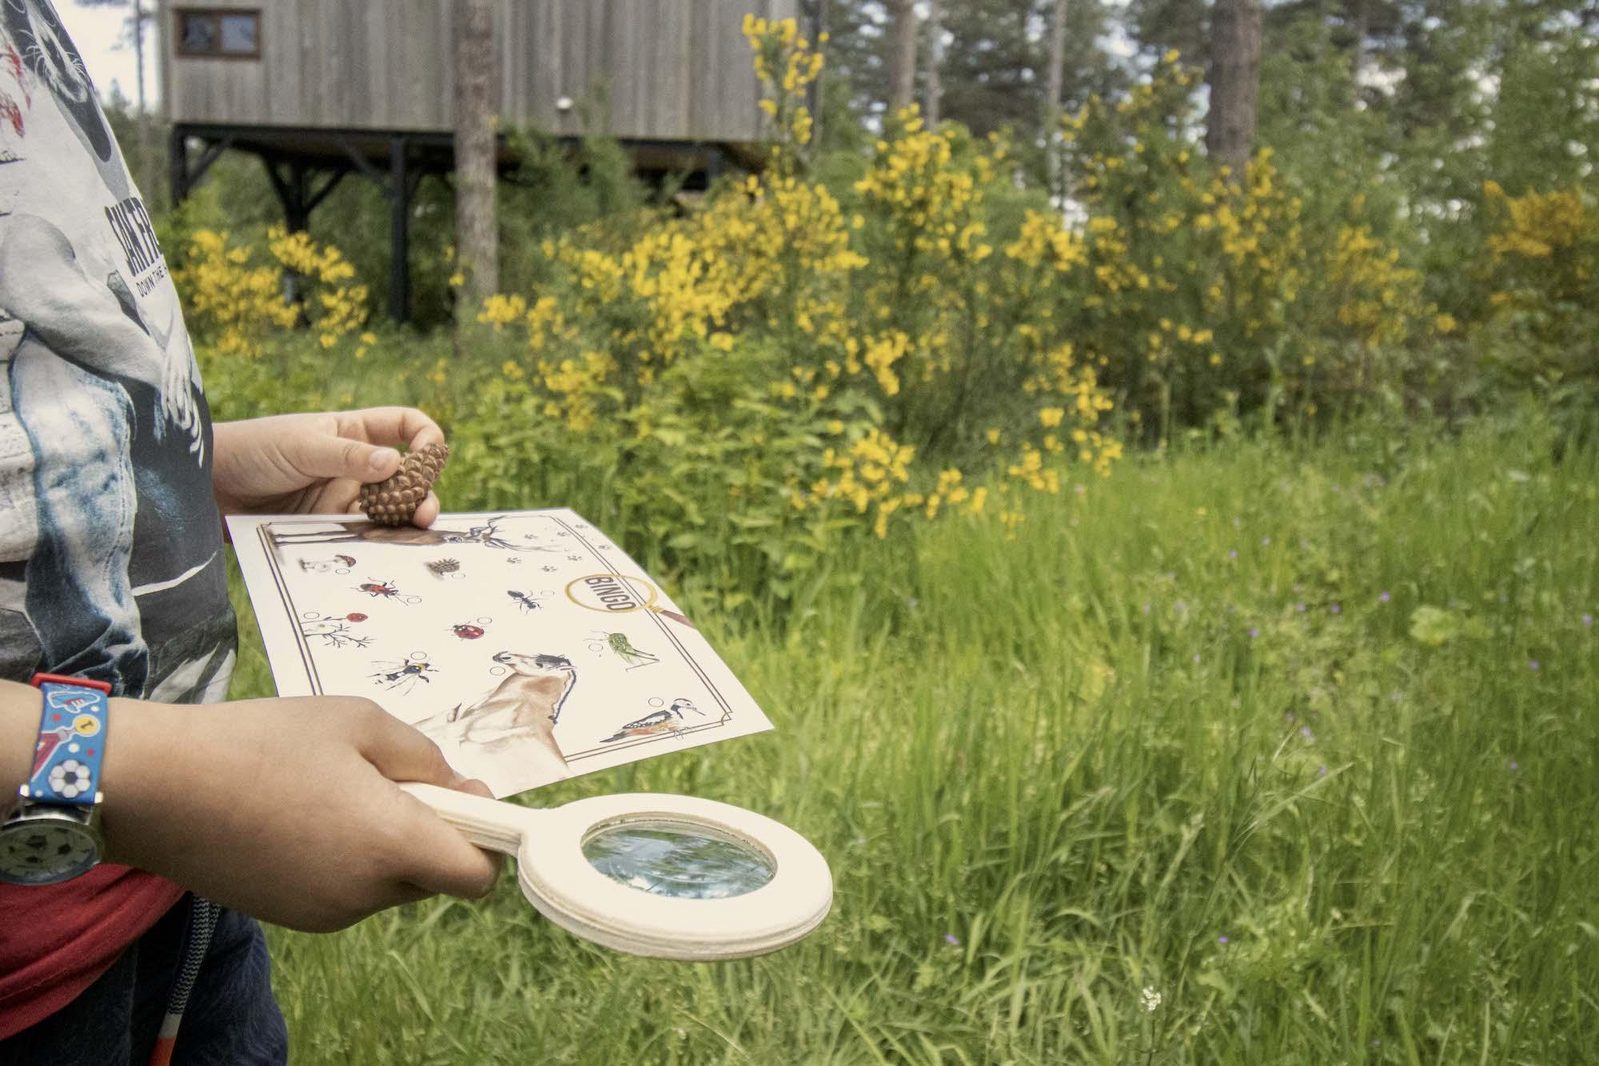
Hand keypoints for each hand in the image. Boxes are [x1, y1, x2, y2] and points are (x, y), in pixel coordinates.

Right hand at [101, 695, 500, 931]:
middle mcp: (365, 893)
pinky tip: (302, 816)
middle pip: (433, 876)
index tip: (463, 799)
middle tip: (387, 779)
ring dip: (384, 846)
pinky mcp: (293, 918)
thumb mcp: (360, 721)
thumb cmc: (261, 741)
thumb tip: (463, 790)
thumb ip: (425, 758)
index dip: (484, 840)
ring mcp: (326, 913)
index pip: (476, 876)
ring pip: (389, 884)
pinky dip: (346, 861)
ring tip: (332, 791)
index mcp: (390, 843)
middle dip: (430, 833)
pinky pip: (348, 891)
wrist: (157, 786)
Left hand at [212, 408, 443, 523]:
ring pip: (388, 511)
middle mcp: (355, 466)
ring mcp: (342, 498)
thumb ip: (348, 456)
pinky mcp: (327, 527)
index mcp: (353, 432)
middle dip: (423, 493)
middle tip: (425, 515)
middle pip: (406, 477)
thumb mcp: (302, 446)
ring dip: (403, 523)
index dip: (425, 437)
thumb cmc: (253, 450)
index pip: (405, 426)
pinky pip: (360, 536)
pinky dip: (376, 543)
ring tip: (410, 535)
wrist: (204, 487)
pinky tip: (382, 549)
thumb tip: (397, 463)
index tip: (430, 456)